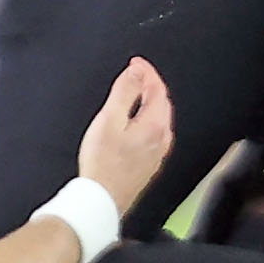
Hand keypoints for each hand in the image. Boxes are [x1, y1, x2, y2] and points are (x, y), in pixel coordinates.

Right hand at [78, 57, 172, 214]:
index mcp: (154, 126)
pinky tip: (136, 121)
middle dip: (150, 84)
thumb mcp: (109, 120)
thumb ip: (125, 92)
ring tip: (136, 92)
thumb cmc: (102, 164)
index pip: (157, 89)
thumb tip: (136, 72)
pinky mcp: (149, 164)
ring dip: (150, 101)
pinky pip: (155, 133)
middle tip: (135, 74)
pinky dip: (147, 118)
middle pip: (162, 103)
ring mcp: (157, 153)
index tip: (136, 64)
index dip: (147, 72)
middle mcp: (161, 139)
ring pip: (160, 118)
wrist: (101, 199)